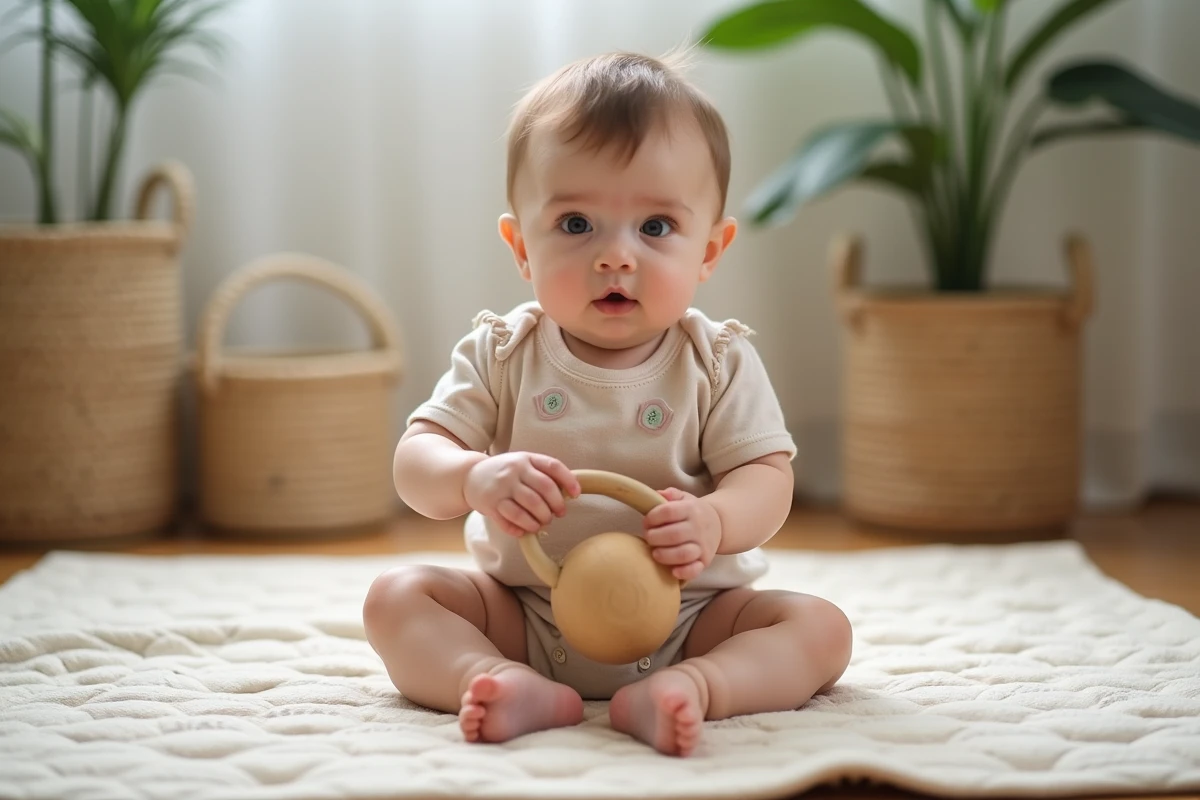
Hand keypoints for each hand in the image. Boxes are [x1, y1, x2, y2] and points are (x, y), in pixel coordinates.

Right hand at [464, 452, 579, 536]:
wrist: (469, 476)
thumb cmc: (504, 472)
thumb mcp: (522, 463)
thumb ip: (542, 473)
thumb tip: (568, 492)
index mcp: (526, 458)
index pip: (553, 466)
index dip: (568, 481)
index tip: (576, 494)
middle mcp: (513, 471)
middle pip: (544, 490)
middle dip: (556, 506)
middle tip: (557, 514)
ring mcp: (501, 488)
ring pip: (529, 507)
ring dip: (540, 520)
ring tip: (542, 523)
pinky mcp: (490, 505)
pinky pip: (510, 521)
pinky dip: (521, 529)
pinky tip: (526, 530)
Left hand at [642, 488, 721, 580]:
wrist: (719, 524)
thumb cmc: (693, 512)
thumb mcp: (684, 498)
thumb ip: (671, 494)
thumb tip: (657, 493)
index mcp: (690, 509)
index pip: (668, 512)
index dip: (652, 517)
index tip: (646, 522)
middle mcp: (698, 528)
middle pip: (673, 534)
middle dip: (654, 537)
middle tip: (648, 537)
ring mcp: (702, 546)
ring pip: (683, 553)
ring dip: (665, 555)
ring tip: (655, 553)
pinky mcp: (704, 561)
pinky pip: (695, 569)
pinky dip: (683, 572)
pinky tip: (673, 571)